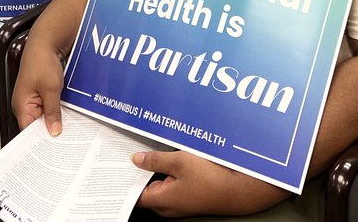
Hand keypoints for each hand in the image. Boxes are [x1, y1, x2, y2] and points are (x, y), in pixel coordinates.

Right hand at [12, 37, 65, 135]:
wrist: (45, 42)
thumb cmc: (42, 62)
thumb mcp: (51, 89)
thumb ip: (52, 112)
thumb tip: (53, 131)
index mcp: (21, 106)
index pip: (28, 132)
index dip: (40, 141)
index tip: (53, 149)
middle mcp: (24, 105)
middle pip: (36, 126)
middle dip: (49, 131)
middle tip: (64, 142)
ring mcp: (32, 99)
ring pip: (43, 117)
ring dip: (54, 120)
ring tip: (67, 130)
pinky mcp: (40, 94)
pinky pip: (47, 107)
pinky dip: (56, 111)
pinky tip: (66, 115)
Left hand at [133, 150, 285, 217]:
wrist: (242, 189)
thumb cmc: (213, 178)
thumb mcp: (180, 161)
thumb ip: (155, 160)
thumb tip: (137, 159)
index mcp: (161, 200)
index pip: (132, 194)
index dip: (123, 179)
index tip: (116, 164)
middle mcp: (169, 206)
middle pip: (145, 188)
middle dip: (138, 171)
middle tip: (130, 152)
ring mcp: (180, 202)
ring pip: (160, 184)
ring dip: (155, 170)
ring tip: (152, 151)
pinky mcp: (190, 196)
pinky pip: (173, 184)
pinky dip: (169, 172)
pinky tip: (172, 158)